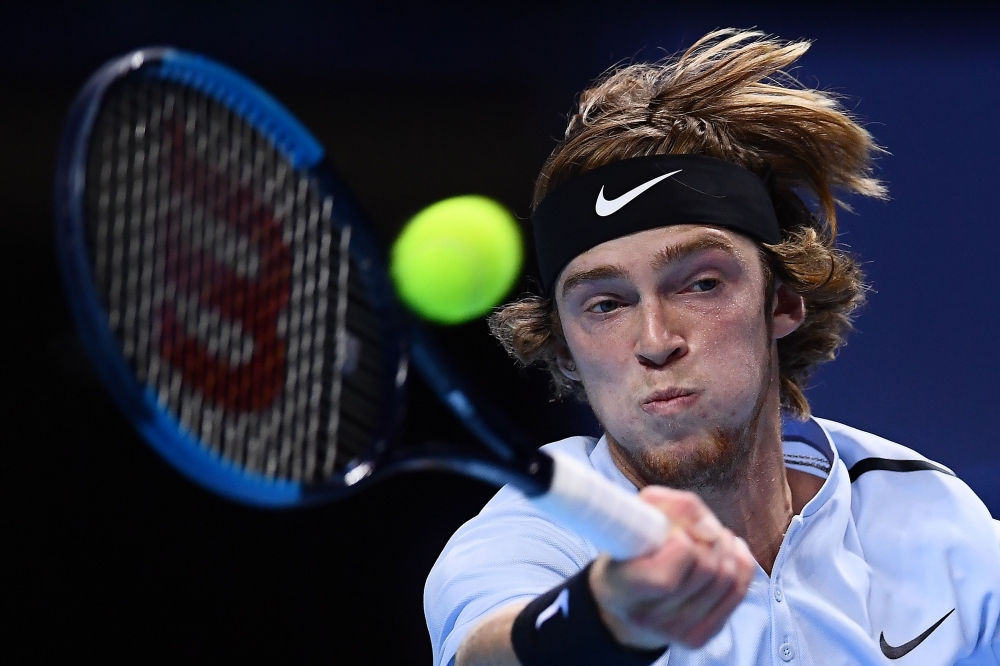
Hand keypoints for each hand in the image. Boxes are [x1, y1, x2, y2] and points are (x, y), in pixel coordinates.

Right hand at [588, 486, 755, 649]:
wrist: (626, 595)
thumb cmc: (632, 548)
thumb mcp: (639, 515)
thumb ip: (673, 507)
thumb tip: (711, 531)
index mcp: (622, 589)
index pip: (666, 577)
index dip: (681, 543)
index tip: (674, 530)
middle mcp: (648, 617)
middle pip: (706, 571)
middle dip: (710, 538)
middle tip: (699, 526)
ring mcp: (676, 631)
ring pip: (727, 580)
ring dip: (726, 546)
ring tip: (713, 534)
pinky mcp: (700, 635)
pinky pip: (738, 592)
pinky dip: (741, 562)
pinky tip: (729, 549)